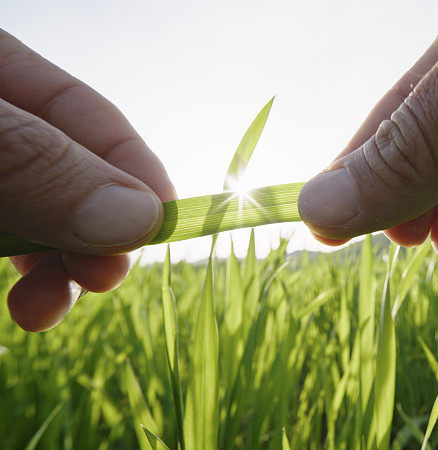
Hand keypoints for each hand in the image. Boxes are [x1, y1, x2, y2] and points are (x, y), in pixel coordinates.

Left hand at [0, 29, 174, 330]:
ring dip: (45, 269)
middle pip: (61, 175)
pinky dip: (10, 275)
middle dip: (87, 233)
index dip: (133, 173)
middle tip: (98, 281)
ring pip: (26, 218)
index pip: (86, 117)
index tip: (161, 231)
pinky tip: (13, 302)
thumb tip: (139, 217)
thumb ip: (35, 163)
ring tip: (39, 312)